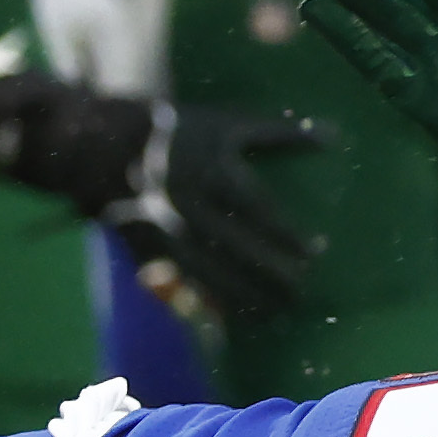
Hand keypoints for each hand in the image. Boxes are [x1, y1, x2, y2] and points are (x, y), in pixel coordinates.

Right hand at [0, 73, 325, 321]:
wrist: (104, 146)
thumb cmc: (178, 131)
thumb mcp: (228, 123)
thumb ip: (281, 133)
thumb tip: (334, 137)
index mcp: (217, 173)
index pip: (265, 216)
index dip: (291, 239)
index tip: (317, 252)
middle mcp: (195, 208)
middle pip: (245, 253)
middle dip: (277, 277)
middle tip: (303, 291)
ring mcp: (171, 233)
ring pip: (217, 276)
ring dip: (250, 297)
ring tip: (278, 310)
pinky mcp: (152, 251)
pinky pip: (188, 284)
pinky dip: (215, 300)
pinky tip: (237, 312)